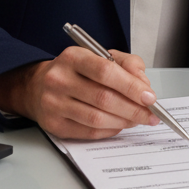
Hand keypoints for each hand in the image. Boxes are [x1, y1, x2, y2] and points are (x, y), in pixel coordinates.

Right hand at [0, 48, 160, 138]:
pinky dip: (109, 130)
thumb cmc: (76, 70)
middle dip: (133, 108)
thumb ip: (127, 64)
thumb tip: (144, 85)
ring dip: (124, 121)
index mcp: (73, 57)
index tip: (150, 97)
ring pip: (96, 118)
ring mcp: (53, 104)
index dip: (131, 86)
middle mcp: (59, 80)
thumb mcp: (101, 56)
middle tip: (151, 114)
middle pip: (103, 98)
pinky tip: (120, 125)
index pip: (106, 72)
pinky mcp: (53, 125)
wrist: (37, 86)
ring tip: (138, 119)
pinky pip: (88, 132)